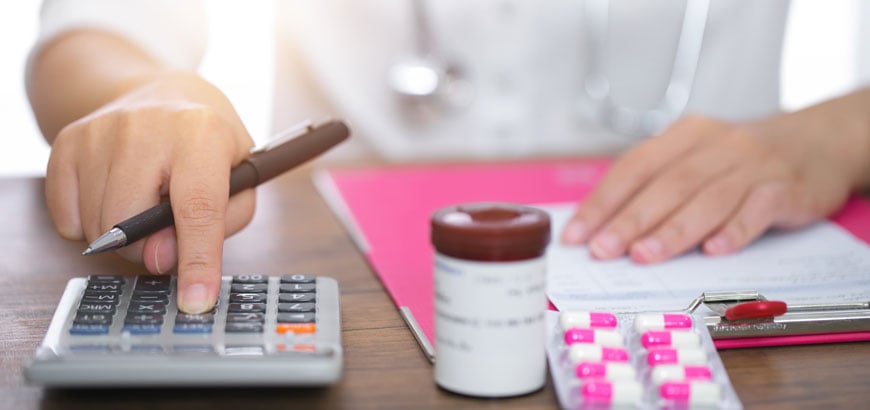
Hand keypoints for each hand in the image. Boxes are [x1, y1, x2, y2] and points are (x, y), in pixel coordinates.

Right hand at [45, 73, 254, 312]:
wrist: (160, 94)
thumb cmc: (208, 146)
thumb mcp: (241, 177)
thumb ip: (222, 224)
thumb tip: (163, 258)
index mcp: (202, 132)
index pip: (199, 207)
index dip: (198, 260)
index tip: (196, 301)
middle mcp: (147, 125)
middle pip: (135, 224)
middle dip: (152, 248)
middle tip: (168, 230)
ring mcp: (101, 131)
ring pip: (99, 227)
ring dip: (124, 237)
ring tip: (147, 202)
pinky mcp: (68, 142)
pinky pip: (68, 219)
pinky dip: (91, 224)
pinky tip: (116, 195)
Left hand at [560, 113, 864, 262]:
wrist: (818, 141)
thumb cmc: (740, 160)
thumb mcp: (696, 158)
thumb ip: (656, 186)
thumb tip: (603, 228)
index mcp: (685, 136)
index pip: (634, 167)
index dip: (603, 202)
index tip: (577, 235)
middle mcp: (717, 145)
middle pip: (668, 184)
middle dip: (631, 220)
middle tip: (603, 250)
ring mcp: (754, 165)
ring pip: (708, 198)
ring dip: (674, 230)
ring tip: (644, 256)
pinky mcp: (787, 187)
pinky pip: (758, 208)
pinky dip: (735, 230)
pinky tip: (714, 251)